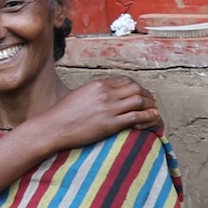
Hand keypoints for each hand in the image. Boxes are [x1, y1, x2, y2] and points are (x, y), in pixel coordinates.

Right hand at [31, 74, 159, 154]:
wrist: (53, 127)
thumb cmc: (63, 114)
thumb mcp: (80, 95)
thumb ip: (95, 93)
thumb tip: (105, 96)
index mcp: (98, 85)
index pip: (125, 81)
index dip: (137, 87)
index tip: (142, 94)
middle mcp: (105, 93)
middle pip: (136, 88)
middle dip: (147, 95)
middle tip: (152, 103)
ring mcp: (108, 108)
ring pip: (139, 101)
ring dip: (150, 106)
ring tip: (153, 113)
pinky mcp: (110, 124)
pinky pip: (136, 117)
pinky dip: (146, 118)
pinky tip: (148, 122)